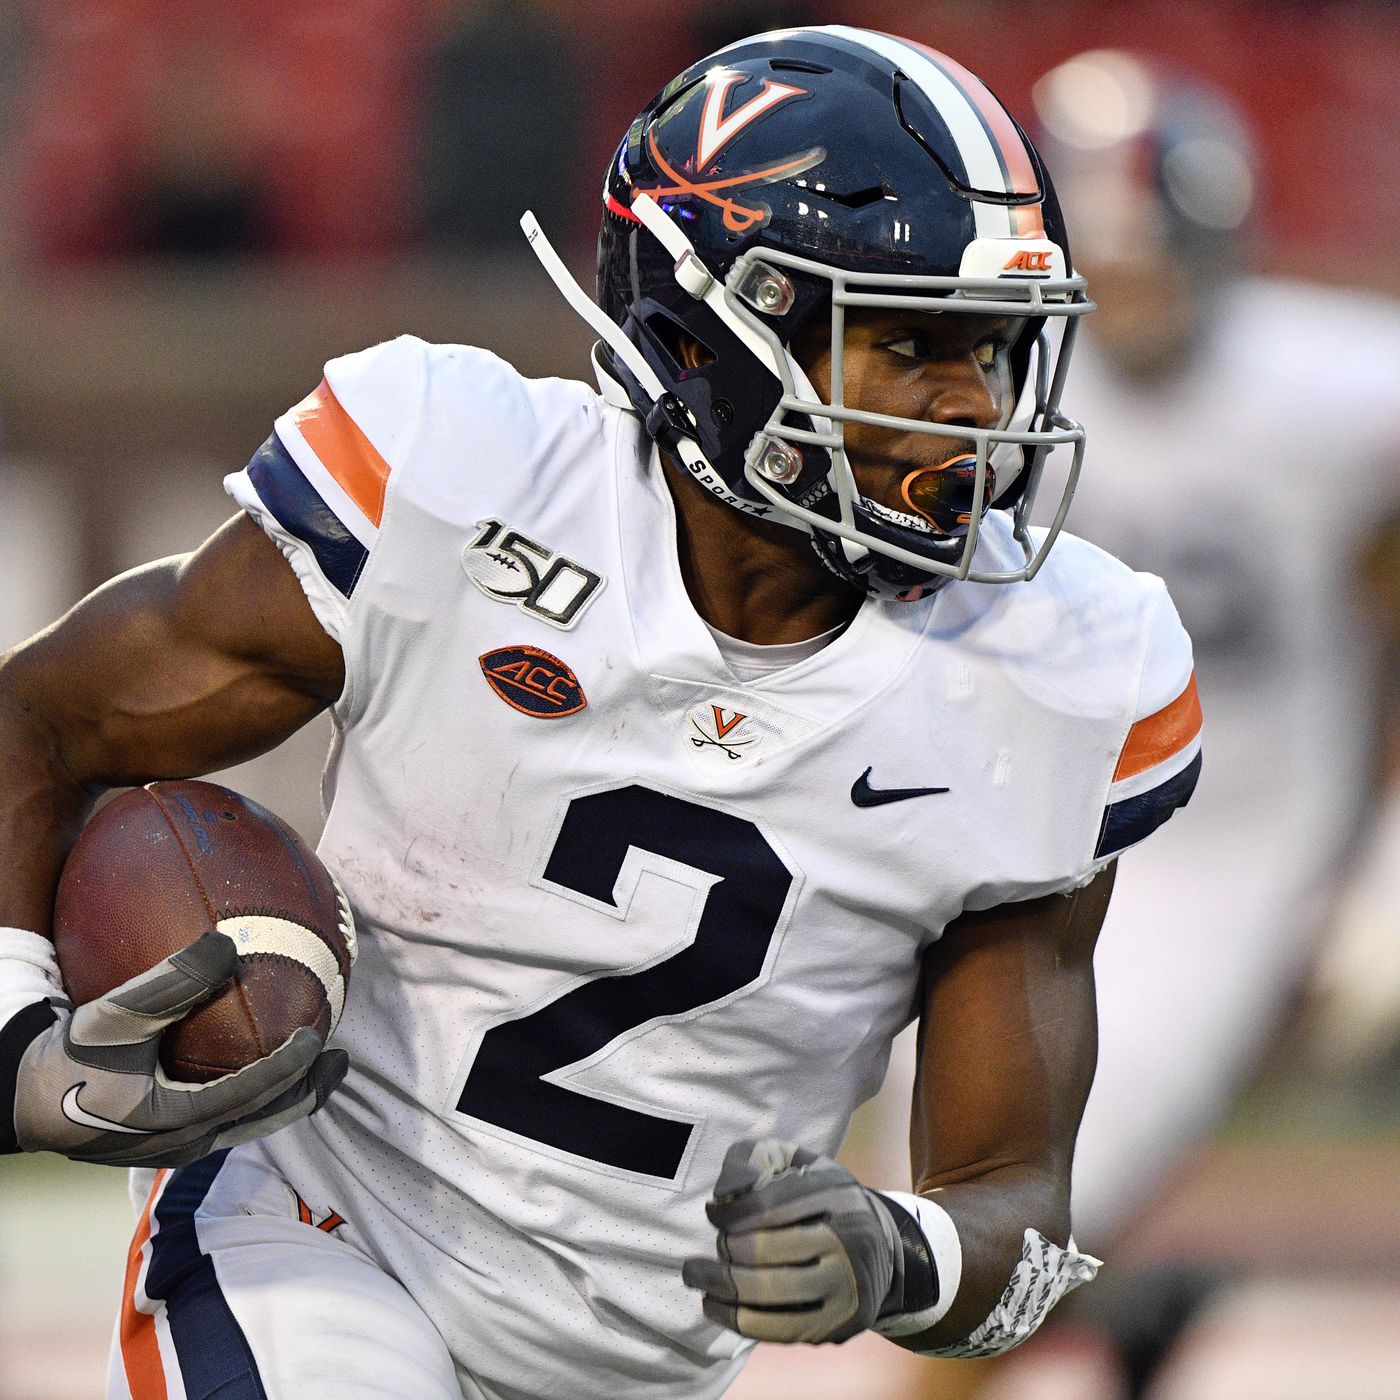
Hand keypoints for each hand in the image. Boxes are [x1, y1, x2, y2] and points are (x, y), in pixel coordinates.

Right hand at [8, 931, 347, 1166]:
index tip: (318, 1035)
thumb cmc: (62, 1061)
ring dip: (284, 1095)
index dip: (290, 1066)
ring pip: (246, 1124)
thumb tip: (226, 943)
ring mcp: (173, 1146)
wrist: (16, 1103)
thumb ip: (168, 983)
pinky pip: (223, 1116)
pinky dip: (251, 1092)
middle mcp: (182, 1142)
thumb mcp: (111, 1018)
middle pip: (262, 1119)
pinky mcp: (162, 1139)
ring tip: (315, 1065)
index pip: (251, 1093)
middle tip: (342, 1061)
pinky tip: (253, 1060)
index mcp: (174, 1121)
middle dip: (306, 1091)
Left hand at [682, 1138, 900, 1343]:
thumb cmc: (825, 1201)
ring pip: (764, 1293)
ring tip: (695, 1274)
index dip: (729, 1210)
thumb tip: (726, 1190)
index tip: (712, 1212)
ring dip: (717, 1284)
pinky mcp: (835, 1326)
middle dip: (723, 1248)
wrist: (883, 1252)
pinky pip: (774, 1329)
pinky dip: (734, 1319)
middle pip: (761, 1250)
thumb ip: (761, 1157)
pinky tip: (713, 1305)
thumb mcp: (803, 1163)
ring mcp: (843, 1290)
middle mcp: (846, 1243)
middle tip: (713, 1245)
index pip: (767, 1205)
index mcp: (837, 1196)